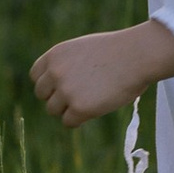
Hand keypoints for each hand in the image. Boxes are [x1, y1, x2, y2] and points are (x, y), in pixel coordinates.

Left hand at [29, 19, 173, 129]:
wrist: (137, 56)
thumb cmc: (118, 50)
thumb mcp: (84, 49)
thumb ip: (68, 64)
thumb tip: (60, 86)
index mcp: (55, 55)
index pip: (36, 76)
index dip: (49, 84)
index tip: (62, 88)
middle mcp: (55, 72)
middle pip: (42, 95)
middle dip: (57, 98)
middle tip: (78, 97)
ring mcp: (66, 91)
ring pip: (54, 110)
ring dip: (68, 110)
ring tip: (90, 101)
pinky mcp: (79, 108)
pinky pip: (69, 122)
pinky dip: (79, 120)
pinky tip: (94, 110)